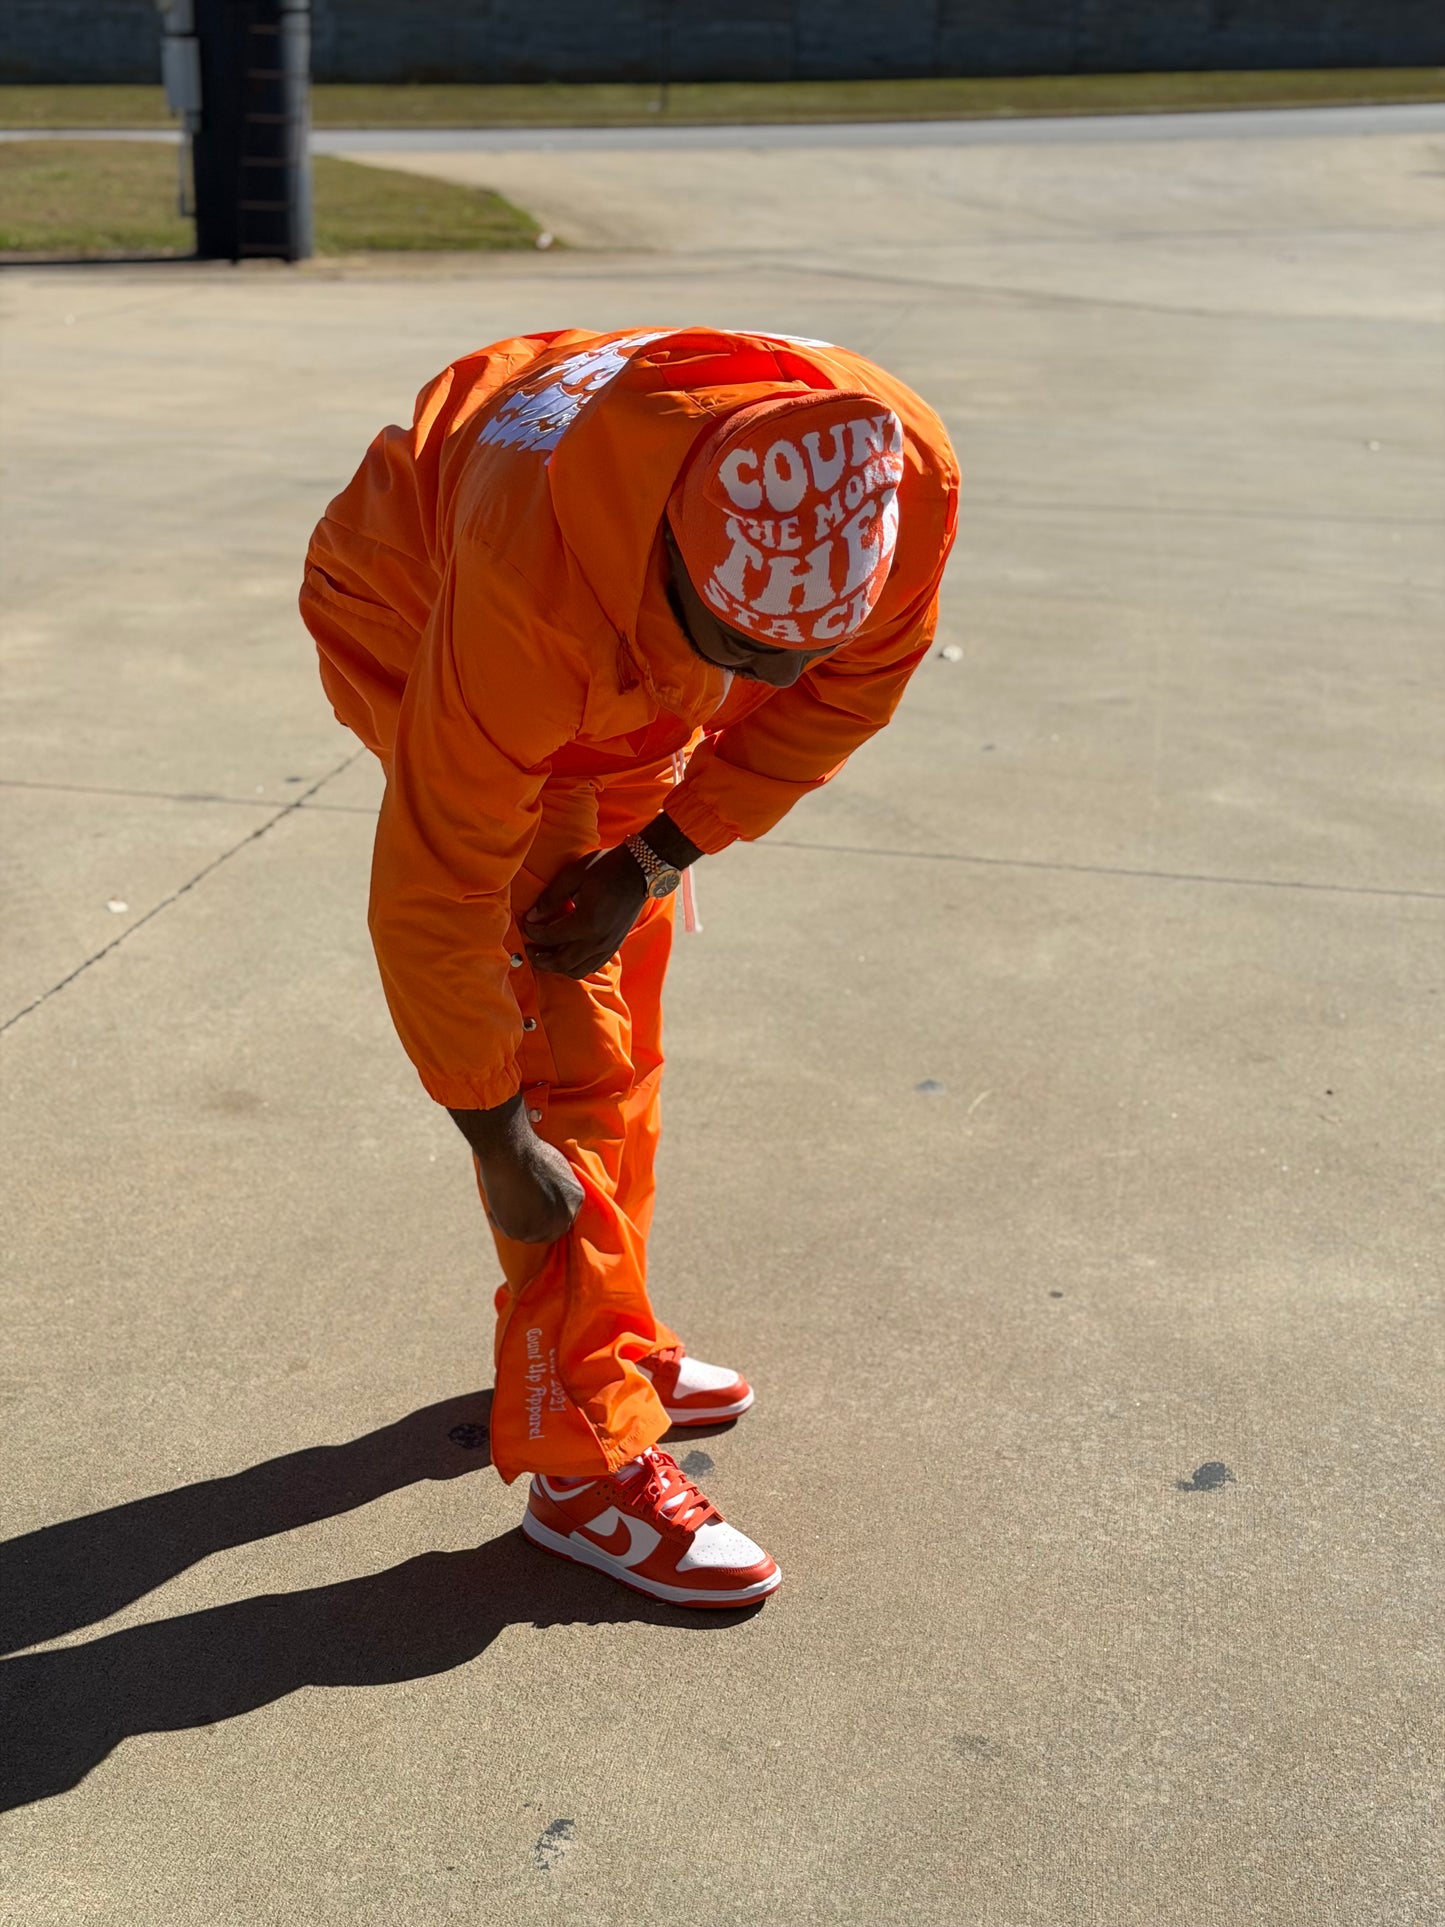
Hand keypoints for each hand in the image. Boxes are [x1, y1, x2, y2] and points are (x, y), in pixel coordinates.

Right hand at [480, 1132, 583, 1243]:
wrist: (513, 1152)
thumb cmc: (530, 1153)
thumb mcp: (557, 1169)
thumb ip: (558, 1188)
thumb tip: (549, 1196)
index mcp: (576, 1198)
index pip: (564, 1216)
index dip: (547, 1213)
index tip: (533, 1207)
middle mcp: (565, 1216)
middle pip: (550, 1230)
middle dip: (535, 1222)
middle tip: (518, 1211)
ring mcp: (545, 1226)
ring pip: (529, 1233)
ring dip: (517, 1221)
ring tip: (506, 1200)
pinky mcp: (522, 1232)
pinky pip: (509, 1231)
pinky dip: (500, 1219)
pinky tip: (498, 1199)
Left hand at [521, 846, 648, 979]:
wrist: (639, 871)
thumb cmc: (606, 868)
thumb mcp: (574, 875)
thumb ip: (551, 898)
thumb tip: (532, 916)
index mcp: (586, 922)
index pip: (550, 936)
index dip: (533, 932)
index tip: (526, 923)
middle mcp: (597, 940)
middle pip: (561, 962)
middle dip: (541, 959)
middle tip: (529, 950)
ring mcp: (607, 946)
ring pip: (576, 970)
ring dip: (557, 967)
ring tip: (546, 955)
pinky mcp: (614, 947)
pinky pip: (591, 967)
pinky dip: (574, 966)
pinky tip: (567, 954)